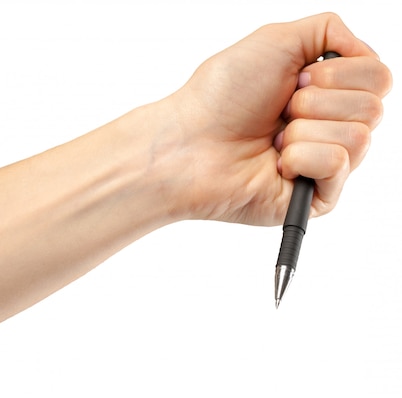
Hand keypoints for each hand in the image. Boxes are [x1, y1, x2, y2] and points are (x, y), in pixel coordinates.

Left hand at [155, 12, 391, 225]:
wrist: (189, 143)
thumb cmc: (221, 96)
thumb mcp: (277, 40)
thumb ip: (329, 30)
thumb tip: (367, 52)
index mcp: (326, 92)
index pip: (378, 77)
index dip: (337, 72)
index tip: (294, 79)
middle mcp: (330, 127)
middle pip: (374, 107)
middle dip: (318, 100)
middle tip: (279, 110)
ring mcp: (325, 164)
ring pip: (360, 136)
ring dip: (305, 128)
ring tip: (273, 139)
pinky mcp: (317, 197)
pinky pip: (338, 164)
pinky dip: (302, 156)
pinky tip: (275, 162)